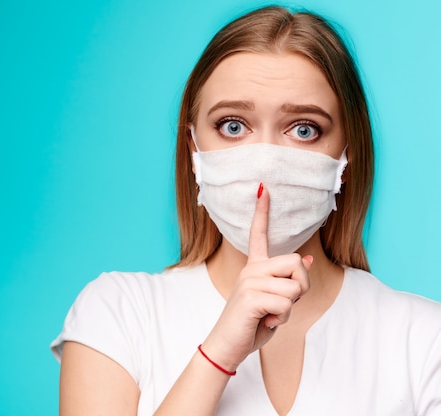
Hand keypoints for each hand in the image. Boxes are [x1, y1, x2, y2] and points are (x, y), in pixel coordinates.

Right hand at [201, 185, 312, 370]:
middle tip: (284, 303)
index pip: (258, 234)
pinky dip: (283, 318)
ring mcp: (249, 282)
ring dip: (291, 308)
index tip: (264, 189)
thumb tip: (306, 259)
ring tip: (271, 314)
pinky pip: (286, 304)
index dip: (262, 212)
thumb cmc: (252, 324)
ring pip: (294, 288)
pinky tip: (267, 321)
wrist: (228, 345)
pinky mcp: (250, 297)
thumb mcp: (275, 302)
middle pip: (295, 263)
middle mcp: (250, 270)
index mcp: (254, 268)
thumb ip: (288, 281)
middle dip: (300, 287)